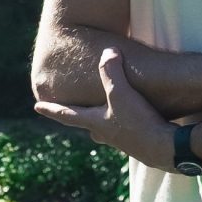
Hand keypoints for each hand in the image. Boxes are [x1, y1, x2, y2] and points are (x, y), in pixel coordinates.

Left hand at [33, 46, 174, 166]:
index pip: (66, 114)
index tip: (36, 107)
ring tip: (106, 111)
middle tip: (72, 110)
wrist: (165, 148)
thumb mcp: (121, 93)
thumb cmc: (138, 122)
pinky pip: (127, 128)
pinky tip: (136, 116)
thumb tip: (107, 52)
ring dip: (105, 118)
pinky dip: (126, 121)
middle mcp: (105, 134)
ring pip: (107, 127)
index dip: (51, 108)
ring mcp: (123, 140)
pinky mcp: (140, 142)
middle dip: (81, 115)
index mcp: (95, 122)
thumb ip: (111, 72)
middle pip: (87, 123)